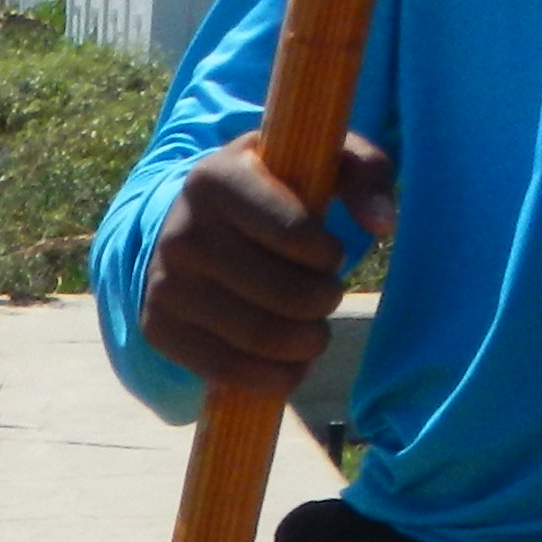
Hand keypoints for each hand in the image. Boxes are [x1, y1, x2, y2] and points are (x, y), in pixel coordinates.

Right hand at [138, 130, 396, 396]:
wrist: (191, 224)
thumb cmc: (271, 191)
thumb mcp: (319, 163)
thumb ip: (366, 175)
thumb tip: (384, 225)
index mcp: (216, 179)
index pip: (293, 233)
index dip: (328, 256)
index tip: (329, 256)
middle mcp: (180, 232)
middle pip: (283, 294)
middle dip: (323, 303)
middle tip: (327, 297)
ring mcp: (164, 284)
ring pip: (259, 337)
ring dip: (306, 344)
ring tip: (314, 332)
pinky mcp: (157, 327)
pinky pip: (226, 370)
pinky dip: (274, 378)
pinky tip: (292, 366)